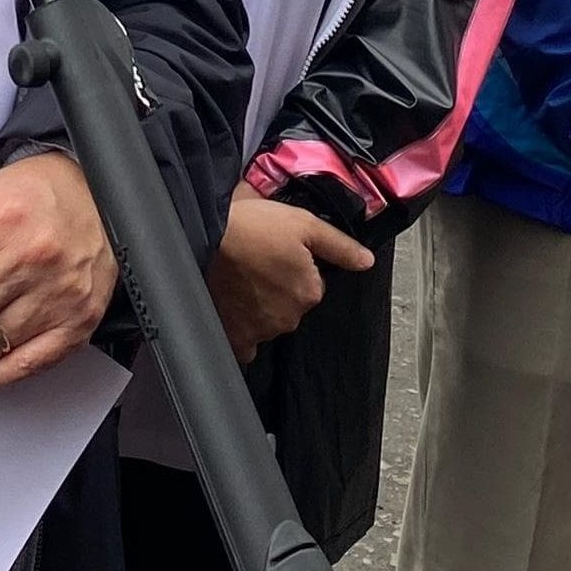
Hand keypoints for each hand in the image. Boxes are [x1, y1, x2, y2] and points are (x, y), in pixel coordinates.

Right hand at [208, 191, 373, 360]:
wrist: (204, 240)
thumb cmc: (249, 228)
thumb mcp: (303, 224)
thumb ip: (339, 245)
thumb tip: (367, 260)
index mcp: (310, 290)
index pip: (314, 283)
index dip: (299, 266)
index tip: (280, 252)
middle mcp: (290, 315)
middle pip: (292, 303)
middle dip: (280, 287)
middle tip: (259, 264)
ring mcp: (263, 329)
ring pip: (270, 320)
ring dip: (261, 306)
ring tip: (241, 279)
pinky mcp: (238, 335)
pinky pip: (247, 346)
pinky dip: (245, 335)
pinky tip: (237, 316)